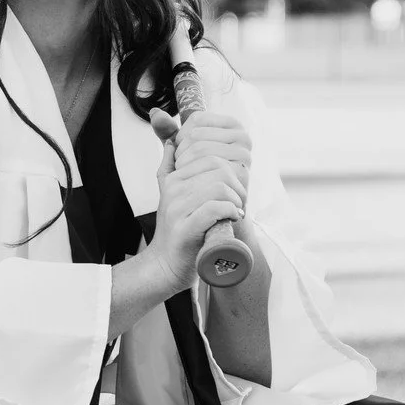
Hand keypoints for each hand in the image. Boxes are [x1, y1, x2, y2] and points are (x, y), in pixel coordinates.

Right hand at [144, 108, 250, 291]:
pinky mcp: (185, 229)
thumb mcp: (170, 192)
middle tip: (238, 200)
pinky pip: (215, 208)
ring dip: (236, 198)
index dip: (229, 167)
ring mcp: (177, 209)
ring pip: (219, 187)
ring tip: (235, 209)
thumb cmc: (178, 229)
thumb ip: (170, 164)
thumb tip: (173, 140)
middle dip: (236, 183)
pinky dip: (230, 211)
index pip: (207, 154)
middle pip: (217, 167)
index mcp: (172, 177)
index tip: (233, 186)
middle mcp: (173, 189)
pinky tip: (231, 218)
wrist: (165, 265)